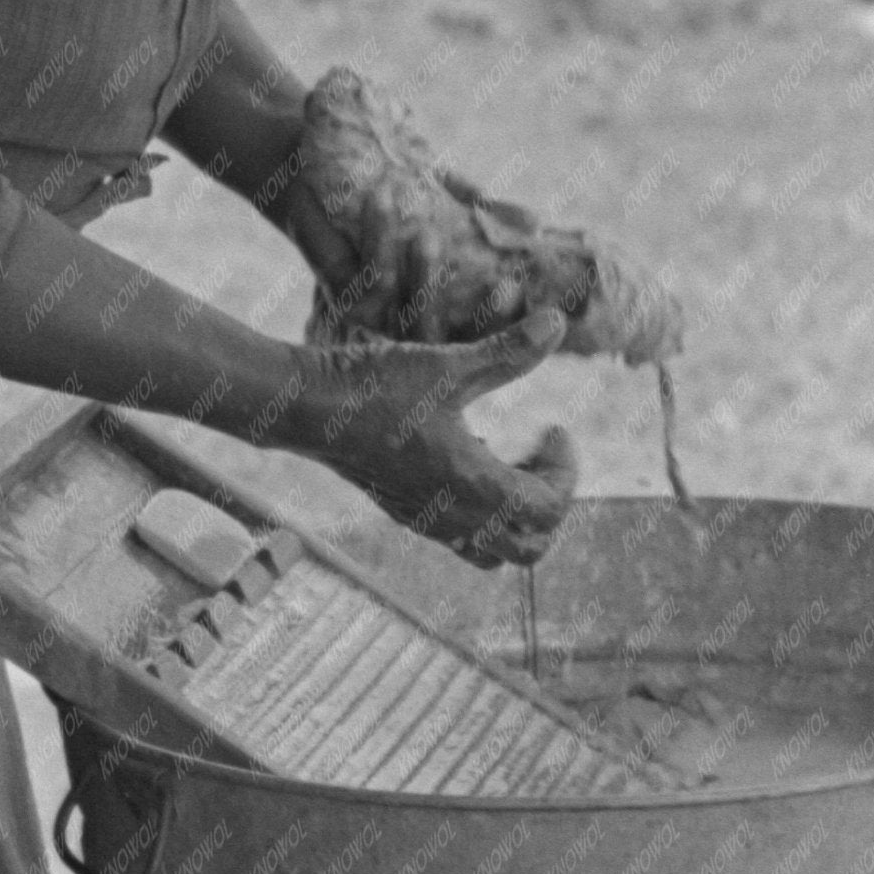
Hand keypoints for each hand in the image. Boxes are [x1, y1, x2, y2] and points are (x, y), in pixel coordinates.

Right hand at [293, 311, 577, 568]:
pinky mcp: (403, 513)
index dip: (566, 470)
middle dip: (549, 505)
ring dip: (515, 518)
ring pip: (494, 553)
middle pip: (530, 548)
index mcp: (473, 487)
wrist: (307, 409)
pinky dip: (480, 514)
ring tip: (509, 465)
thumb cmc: (376, 387)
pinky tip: (467, 460)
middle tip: (540, 458)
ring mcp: (426, 522)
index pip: (549, 508)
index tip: (553, 427)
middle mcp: (453, 518)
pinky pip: (459, 539)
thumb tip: (558, 320)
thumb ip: (509, 351)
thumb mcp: (449, 366)